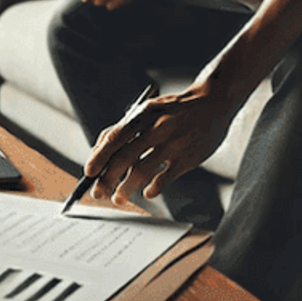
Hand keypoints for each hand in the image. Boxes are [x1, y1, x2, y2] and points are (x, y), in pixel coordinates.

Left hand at [84, 82, 236, 204]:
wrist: (213, 102)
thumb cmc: (173, 109)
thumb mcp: (148, 110)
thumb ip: (125, 128)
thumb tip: (99, 150)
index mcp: (143, 115)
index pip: (114, 138)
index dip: (99, 157)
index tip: (88, 173)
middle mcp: (157, 128)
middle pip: (124, 158)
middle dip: (107, 179)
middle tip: (98, 193)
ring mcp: (174, 143)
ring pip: (142, 171)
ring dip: (126, 188)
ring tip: (118, 198)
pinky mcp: (189, 157)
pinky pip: (165, 178)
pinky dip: (153, 188)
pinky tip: (147, 193)